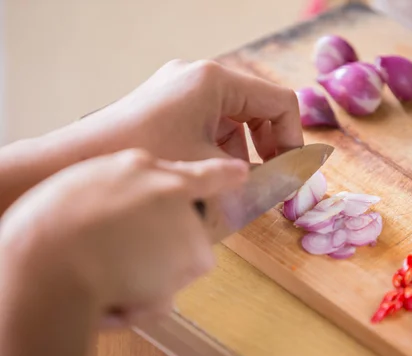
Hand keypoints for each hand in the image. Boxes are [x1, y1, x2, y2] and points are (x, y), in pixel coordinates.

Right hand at [0, 148, 248, 327]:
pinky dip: (139, 304)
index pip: (206, 176)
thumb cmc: (62, 216)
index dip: (224, 174)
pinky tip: (110, 297)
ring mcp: (182, 251)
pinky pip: (158, 300)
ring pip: (171, 269)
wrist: (52, 261)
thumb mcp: (103, 175)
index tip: (241, 173)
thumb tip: (159, 186)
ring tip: (107, 271)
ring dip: (147, 276)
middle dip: (160, 245)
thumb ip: (138, 177)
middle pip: (184, 232)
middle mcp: (182, 214)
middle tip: (118, 246)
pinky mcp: (174, 289)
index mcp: (163, 181)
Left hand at [79, 59, 303, 162]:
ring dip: (245, 149)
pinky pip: (212, 120)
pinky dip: (221, 146)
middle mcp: (200, 75)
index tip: (291, 174)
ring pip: (236, 116)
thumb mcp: (209, 168)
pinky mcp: (169, 102)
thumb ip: (257, 176)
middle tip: (270, 180)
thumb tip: (288, 183)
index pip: (280, 102)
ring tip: (235, 181)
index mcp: (215, 80)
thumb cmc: (146, 160)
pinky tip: (209, 171)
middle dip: (270, 145)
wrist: (78, 162)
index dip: (293, 140)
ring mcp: (182, 86)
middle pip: (260, 107)